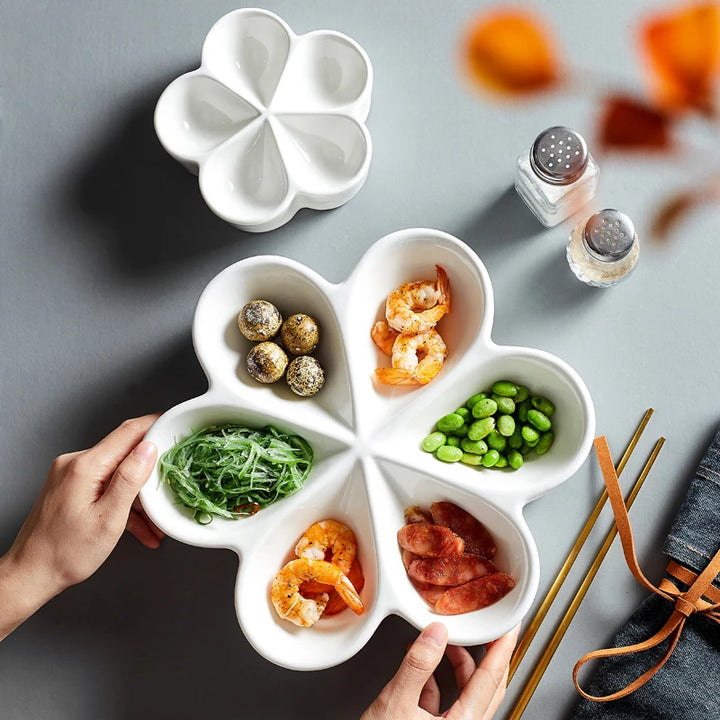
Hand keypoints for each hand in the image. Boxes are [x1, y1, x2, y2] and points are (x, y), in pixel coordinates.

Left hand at [0, 414, 163, 639]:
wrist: (30, 575)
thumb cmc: (64, 554)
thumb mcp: (108, 519)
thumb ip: (129, 479)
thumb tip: (148, 448)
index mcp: (84, 466)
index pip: (128, 432)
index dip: (155, 424)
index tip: (176, 424)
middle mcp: (75, 464)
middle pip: (125, 453)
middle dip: (151, 471)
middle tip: (171, 484)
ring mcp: (71, 475)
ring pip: (117, 473)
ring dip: (138, 495)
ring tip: (154, 522)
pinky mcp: (71, 487)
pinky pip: (105, 486)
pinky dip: (122, 502)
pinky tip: (137, 525)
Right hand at [361, 622, 519, 719]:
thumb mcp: (397, 703)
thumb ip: (418, 666)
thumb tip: (436, 634)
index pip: (491, 678)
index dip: (501, 647)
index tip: (508, 627)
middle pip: (486, 685)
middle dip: (484, 652)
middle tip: (483, 627)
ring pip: (467, 691)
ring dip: (457, 663)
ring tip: (443, 641)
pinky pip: (447, 701)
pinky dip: (438, 679)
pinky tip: (424, 665)